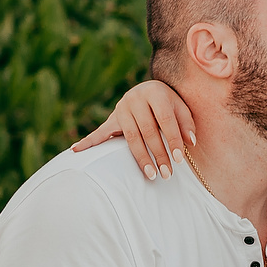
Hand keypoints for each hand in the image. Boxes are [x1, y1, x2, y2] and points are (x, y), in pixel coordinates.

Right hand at [71, 80, 197, 180]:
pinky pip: (100, 132)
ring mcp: (121, 108)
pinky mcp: (112, 118)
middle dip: (158, 154)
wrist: (150, 90)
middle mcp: (135, 98)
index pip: (165, 119)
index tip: (180, 160)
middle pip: (148, 131)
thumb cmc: (169, 103)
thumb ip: (187, 123)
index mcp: (155, 92)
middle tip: (167, 174)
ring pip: (131, 137)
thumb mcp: (181, 107)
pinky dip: (88, 142)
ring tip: (151, 175)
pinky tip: (76, 150)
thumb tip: (190, 142)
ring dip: (141, 158)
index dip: (173, 140)